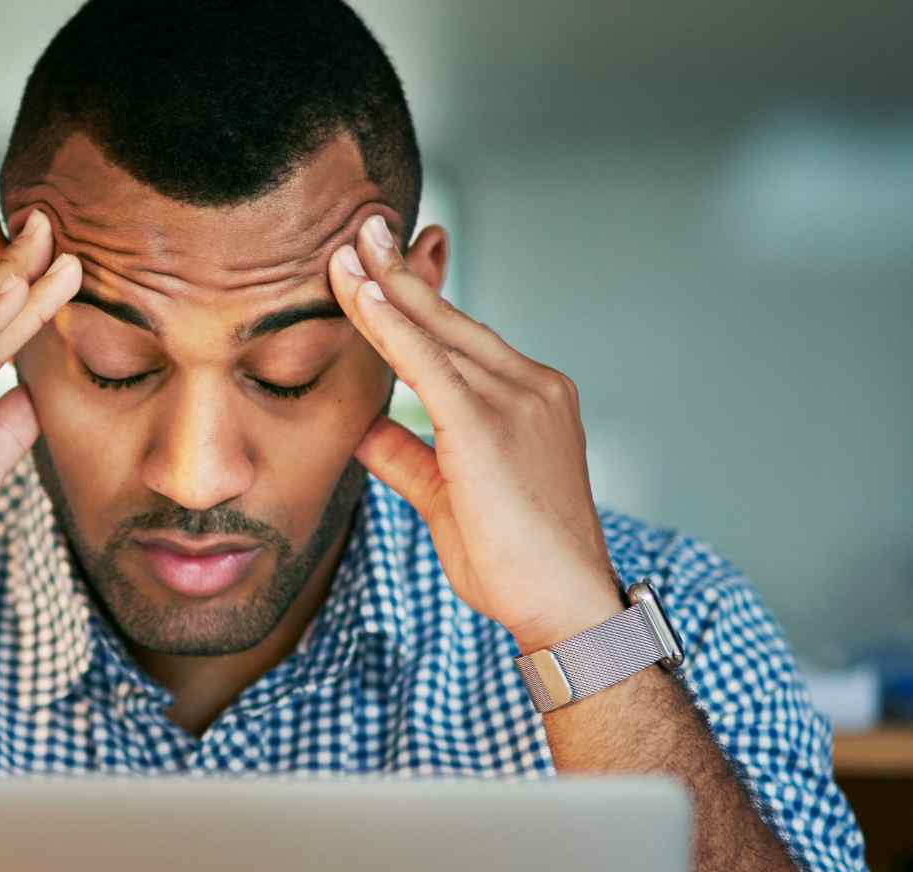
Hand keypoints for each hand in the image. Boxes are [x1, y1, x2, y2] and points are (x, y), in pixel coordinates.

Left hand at [326, 215, 620, 653]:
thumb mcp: (447, 497)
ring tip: (348, 246)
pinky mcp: (488, 427)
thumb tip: (362, 428)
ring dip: (386, 286)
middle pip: (451, 317)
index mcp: (530, 398)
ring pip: (437, 332)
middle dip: (401, 269)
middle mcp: (530, 386)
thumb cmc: (515, 563)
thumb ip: (406, 456)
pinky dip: (391, 327)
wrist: (563, 606)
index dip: (420, 298)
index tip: (384, 261)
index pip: (462, 337)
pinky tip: (361, 295)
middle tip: (363, 225)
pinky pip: (427, 365)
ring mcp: (516, 401)